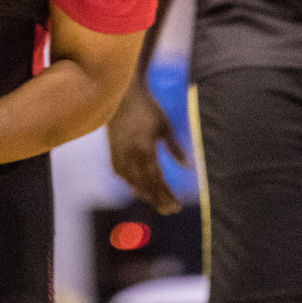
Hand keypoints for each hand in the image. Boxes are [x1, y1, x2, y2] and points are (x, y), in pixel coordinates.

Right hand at [107, 80, 186, 214]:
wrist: (123, 93)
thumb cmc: (148, 108)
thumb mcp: (165, 126)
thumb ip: (175, 148)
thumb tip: (189, 167)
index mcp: (144, 148)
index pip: (156, 179)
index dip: (166, 194)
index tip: (177, 206)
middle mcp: (129, 154)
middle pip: (144, 184)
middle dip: (158, 199)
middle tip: (171, 210)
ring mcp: (118, 152)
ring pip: (131, 181)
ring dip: (144, 193)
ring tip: (157, 202)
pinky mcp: (112, 149)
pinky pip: (120, 172)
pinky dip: (130, 182)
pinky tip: (137, 189)